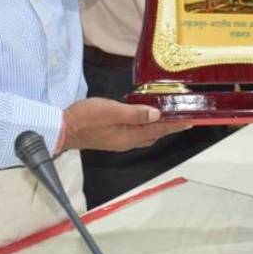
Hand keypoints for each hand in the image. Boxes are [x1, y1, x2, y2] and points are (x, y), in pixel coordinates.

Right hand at [61, 98, 191, 151]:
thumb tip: (158, 115)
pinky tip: (144, 117)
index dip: (175, 125)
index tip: (191, 120)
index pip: (158, 130)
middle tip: (183, 116)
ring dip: (158, 127)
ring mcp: (118, 141)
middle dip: (170, 127)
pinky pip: (135, 133)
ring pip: (145, 135)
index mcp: (129, 137)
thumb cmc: (85, 118)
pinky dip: (145, 126)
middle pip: (154, 135)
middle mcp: (127, 142)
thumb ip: (135, 113)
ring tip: (169, 116)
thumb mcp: (111, 111)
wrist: (61, 129)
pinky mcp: (112, 137)